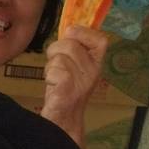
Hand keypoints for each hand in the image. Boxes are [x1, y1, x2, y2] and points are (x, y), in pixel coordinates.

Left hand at [38, 24, 108, 145]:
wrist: (62, 121)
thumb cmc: (64, 91)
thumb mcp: (73, 67)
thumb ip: (73, 48)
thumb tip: (68, 27)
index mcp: (97, 63)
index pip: (100, 39)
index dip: (83, 33)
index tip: (70, 36)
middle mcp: (94, 71)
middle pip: (70, 43)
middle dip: (55, 51)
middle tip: (55, 66)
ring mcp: (83, 81)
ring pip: (59, 57)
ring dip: (50, 66)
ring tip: (55, 79)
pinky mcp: (69, 89)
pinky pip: (54, 70)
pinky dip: (48, 76)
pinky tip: (53, 87)